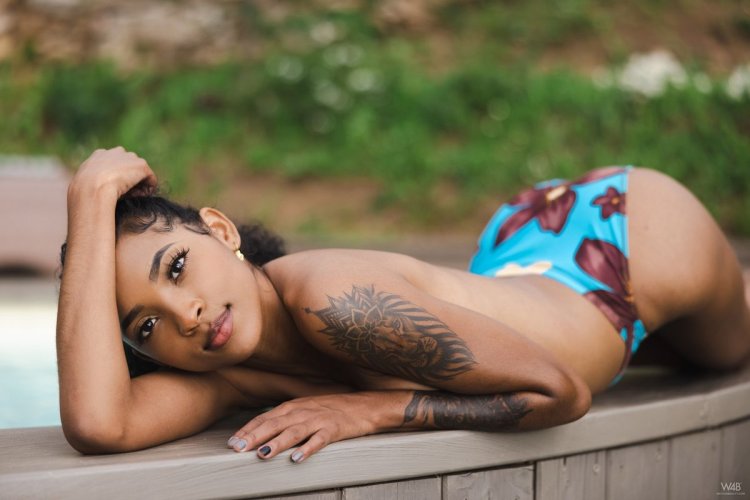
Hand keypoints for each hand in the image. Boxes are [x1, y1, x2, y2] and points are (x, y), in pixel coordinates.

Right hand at [68, 146, 156, 201]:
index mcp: (99, 155)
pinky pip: (150, 178)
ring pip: (139, 171)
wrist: (92, 188)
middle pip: (128, 165)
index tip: (116, 189)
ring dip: (139, 183)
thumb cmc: (84, 191)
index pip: (113, 163)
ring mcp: (129, 157)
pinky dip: (149, 187)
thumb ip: (90, 183)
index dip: (117, 177)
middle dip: (129, 178)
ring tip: (134, 196)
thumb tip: (95, 189)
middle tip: (128, 194)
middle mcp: (115, 152)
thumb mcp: (82, 185)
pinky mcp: (141, 165)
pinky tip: (144, 196)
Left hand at [227, 392, 395, 462]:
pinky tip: (297, 459)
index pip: (266, 418)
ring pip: (294, 431)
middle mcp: (304, 411)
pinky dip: (307, 449)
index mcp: (294, 406)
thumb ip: (286, 418)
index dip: (248, 429)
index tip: (232, 442)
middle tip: (239, 449)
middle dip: (255, 436)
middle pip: (275, 424)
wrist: (364, 406)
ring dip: (277, 443)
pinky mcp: (334, 429)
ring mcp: (319, 420)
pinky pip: (319, 440)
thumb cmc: (333, 409)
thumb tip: (261, 431)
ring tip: (263, 455)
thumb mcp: (306, 409)